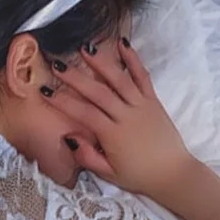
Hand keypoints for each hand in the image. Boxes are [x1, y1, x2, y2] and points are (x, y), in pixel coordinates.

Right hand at [45, 39, 193, 199]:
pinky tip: (122, 43)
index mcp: (113, 135)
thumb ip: (87, 157)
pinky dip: (133, 59)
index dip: (63, 102)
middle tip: (58, 65)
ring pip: (119, 79)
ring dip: (101, 62)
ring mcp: (141, 105)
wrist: (173, 173)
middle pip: (98, 92)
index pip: (84, 114)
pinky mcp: (153, 101)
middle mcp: (127, 116)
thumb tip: (69, 137)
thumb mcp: (109, 175)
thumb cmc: (138, 175)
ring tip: (85, 48)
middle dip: (76, 78)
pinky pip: (142, 76)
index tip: (45, 91)